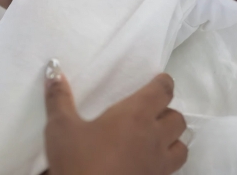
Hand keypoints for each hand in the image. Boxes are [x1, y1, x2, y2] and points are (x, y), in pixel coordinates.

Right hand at [44, 65, 187, 174]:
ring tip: (154, 138)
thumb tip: (54, 72)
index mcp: (135, 116)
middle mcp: (154, 137)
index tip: (158, 80)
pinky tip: (147, 163)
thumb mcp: (61, 128)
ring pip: (181, 145)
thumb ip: (59, 99)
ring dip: (172, 138)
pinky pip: (172, 168)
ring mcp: (159, 164)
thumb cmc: (78, 161)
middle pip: (177, 118)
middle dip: (166, 112)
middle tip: (148, 113)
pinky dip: (166, 161)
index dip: (163, 82)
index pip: (162, 91)